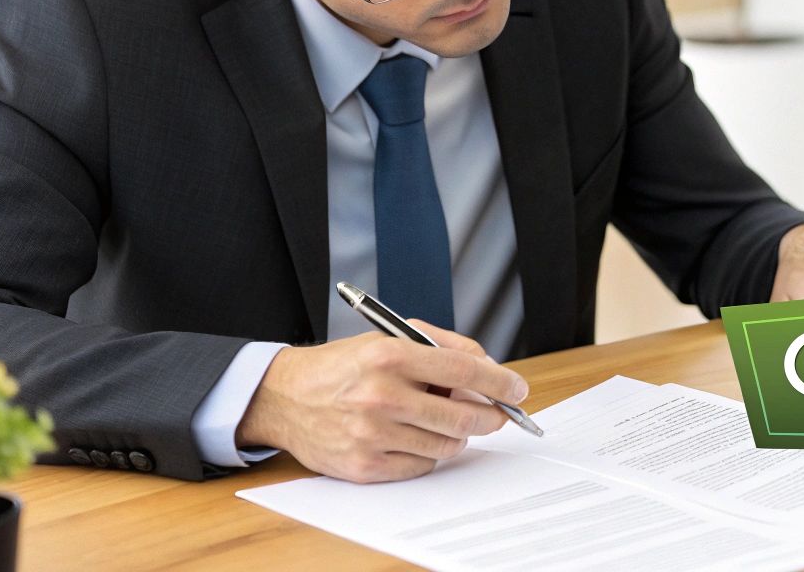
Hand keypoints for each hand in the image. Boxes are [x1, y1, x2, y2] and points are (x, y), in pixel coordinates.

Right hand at [235, 320, 528, 482]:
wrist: (285, 397)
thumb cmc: (343, 366)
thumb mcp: (388, 337)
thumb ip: (441, 346)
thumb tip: (488, 366)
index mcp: (389, 355)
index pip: (463, 370)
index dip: (499, 381)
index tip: (518, 388)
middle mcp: (380, 395)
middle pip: (462, 414)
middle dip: (491, 416)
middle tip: (498, 413)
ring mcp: (372, 434)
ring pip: (446, 443)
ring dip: (456, 433)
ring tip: (440, 419)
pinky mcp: (364, 465)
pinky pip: (421, 465)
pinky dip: (427, 452)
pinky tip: (412, 436)